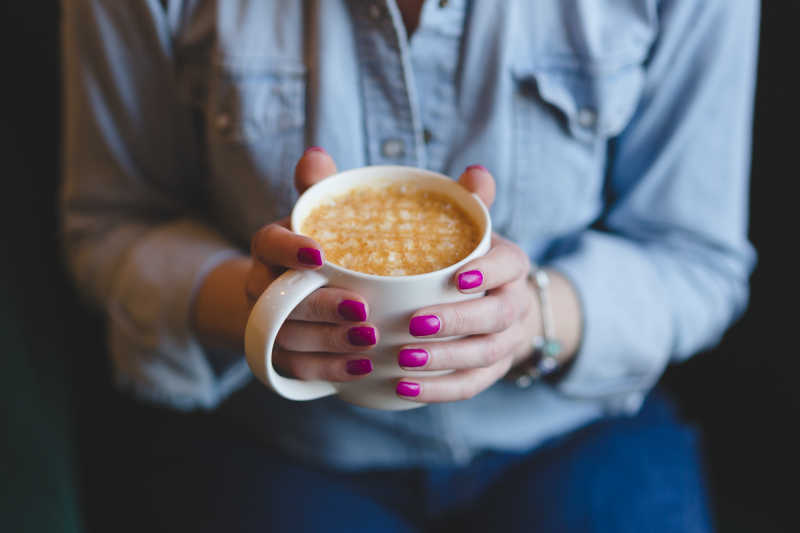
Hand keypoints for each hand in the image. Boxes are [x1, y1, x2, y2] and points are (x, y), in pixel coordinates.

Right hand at [193, 147, 378, 381]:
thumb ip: (322, 187)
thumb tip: (317, 154)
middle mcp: (262, 286)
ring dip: (329, 342)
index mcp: (271, 246)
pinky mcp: (281, 355)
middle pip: (283, 299)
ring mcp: (268, 323)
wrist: (297, 291)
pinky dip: (330, 370)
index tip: (320, 253)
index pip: (268, 242)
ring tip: (370, 340)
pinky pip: (298, 367)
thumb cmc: (323, 244)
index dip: (289, 249)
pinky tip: (363, 369)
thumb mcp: (324, 214)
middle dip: (321, 307)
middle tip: (363, 309)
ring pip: (289, 337)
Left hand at [393, 166, 567, 402]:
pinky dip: (438, 390)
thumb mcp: (464, 226)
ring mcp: (505, 341)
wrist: (490, 301)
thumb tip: (475, 171)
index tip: (456, 277)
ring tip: (403, 358)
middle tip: (413, 324)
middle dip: (457, 322)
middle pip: (497, 316)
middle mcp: (514, 302)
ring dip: (445, 359)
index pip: (511, 264)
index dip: (488, 272)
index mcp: (509, 263)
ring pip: (485, 355)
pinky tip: (402, 388)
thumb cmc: (462, 257)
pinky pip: (470, 386)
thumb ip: (463, 199)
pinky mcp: (489, 371)